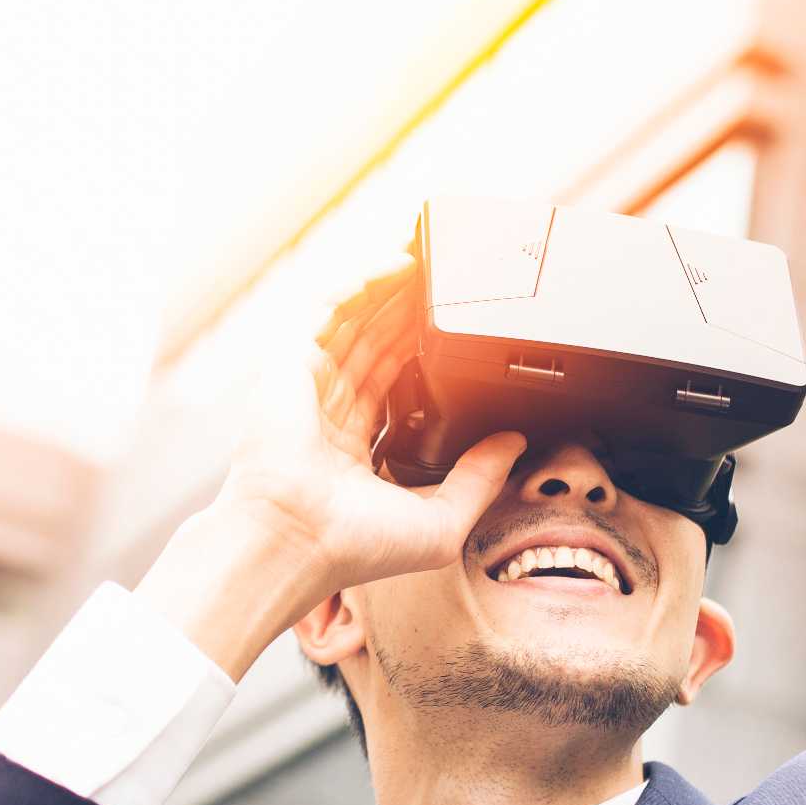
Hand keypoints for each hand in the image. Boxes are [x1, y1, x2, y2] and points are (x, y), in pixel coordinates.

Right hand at [141, 263, 525, 678]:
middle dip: (409, 310)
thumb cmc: (352, 545)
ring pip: (356, 321)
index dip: (423, 352)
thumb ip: (479, 480)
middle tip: (447, 278)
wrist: (296, 538)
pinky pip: (329, 310)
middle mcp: (328, 413)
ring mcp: (308, 385)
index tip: (457, 329)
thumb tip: (514, 443)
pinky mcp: (291, 363)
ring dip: (391, 289)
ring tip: (431, 258)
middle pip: (375, 344)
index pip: (393, 384)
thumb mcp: (440, 523)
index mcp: (354, 450)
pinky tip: (395, 265)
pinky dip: (360, 284)